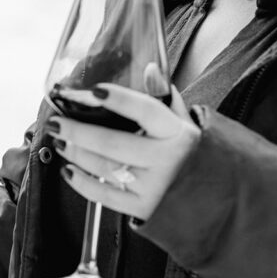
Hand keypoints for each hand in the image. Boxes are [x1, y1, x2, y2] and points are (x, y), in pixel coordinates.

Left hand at [48, 71, 199, 219]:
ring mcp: (155, 187)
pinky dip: (82, 183)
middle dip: (78, 131)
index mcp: (179, 133)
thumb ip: (165, 97)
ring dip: (76, 153)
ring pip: (104, 168)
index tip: (92, 91)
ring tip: (60, 139)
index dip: (118, 99)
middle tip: (56, 120)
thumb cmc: (196, 155)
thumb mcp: (187, 123)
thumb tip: (150, 69)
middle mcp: (167, 160)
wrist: (220, 201)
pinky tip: (69, 169)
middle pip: (113, 143)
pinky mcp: (144, 209)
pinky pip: (105, 196)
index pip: (145, 110)